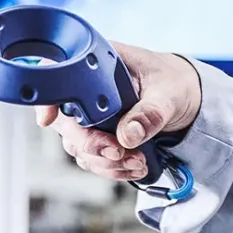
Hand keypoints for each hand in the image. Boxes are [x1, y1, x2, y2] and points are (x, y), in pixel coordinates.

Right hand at [35, 41, 202, 181]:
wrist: (186, 98)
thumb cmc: (173, 82)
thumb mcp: (169, 93)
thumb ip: (150, 112)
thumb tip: (127, 136)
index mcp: (97, 64)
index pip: (57, 74)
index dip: (46, 96)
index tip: (48, 119)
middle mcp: (86, 89)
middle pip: (65, 121)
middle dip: (90, 144)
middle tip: (118, 153)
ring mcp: (90, 115)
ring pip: (78, 146)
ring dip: (105, 161)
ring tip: (139, 163)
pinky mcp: (99, 135)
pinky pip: (93, 158)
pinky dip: (113, 168)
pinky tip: (136, 167)